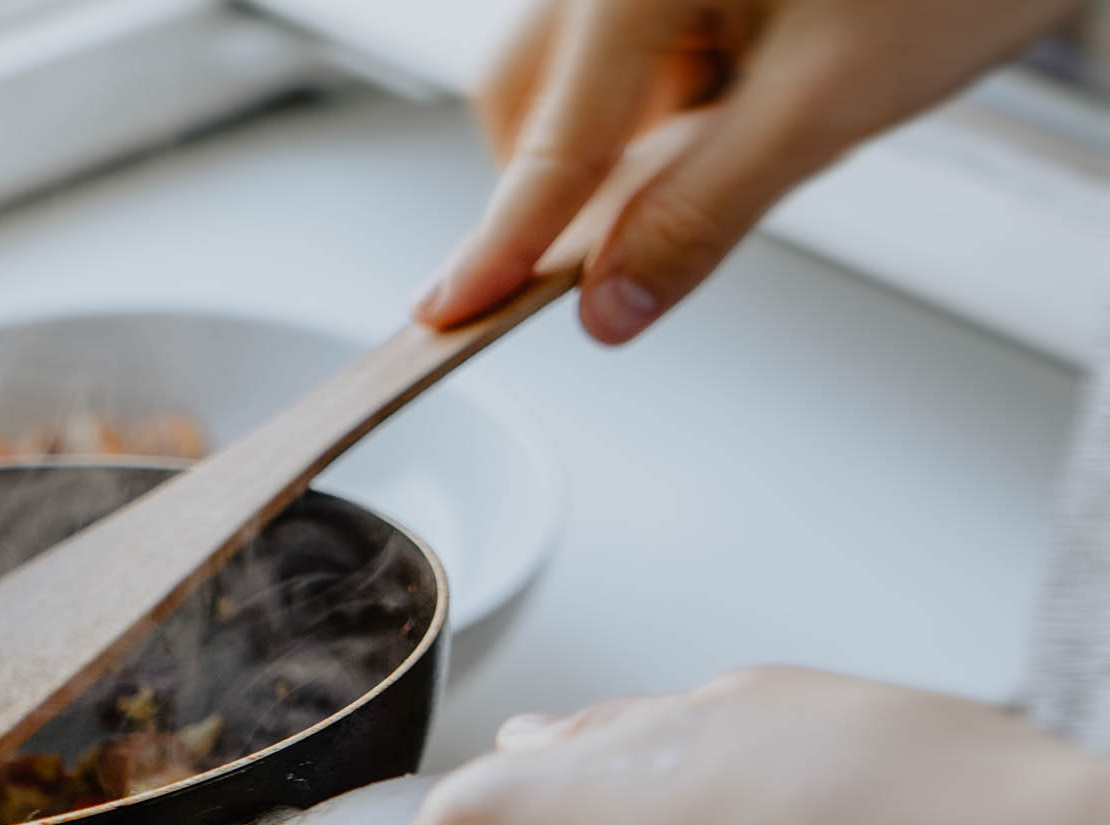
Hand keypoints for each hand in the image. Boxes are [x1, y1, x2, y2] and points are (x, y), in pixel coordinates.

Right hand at [417, 0, 1075, 342]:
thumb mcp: (829, 104)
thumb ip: (703, 213)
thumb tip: (609, 304)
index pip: (551, 141)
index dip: (501, 243)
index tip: (447, 312)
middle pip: (528, 100)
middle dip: (565, 185)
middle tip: (627, 248)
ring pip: (575, 84)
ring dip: (625, 145)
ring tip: (750, 128)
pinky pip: (629, 59)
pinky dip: (665, 108)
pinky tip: (750, 94)